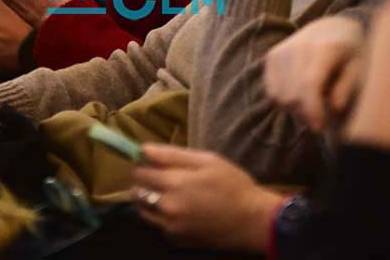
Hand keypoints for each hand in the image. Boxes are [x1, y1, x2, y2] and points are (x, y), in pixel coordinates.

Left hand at [131, 144, 284, 251]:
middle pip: (137, 192)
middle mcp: (167, 207)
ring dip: (149, 200)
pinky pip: (158, 224)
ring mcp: (171, 226)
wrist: (252, 221)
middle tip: (161, 177)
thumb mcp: (207, 160)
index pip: (139, 173)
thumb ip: (172, 155)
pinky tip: (180, 209)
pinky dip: (162, 216)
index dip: (143, 164)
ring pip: (144, 210)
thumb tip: (144, 149)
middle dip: (144, 182)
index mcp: (174, 184)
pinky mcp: (177, 239)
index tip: (151, 162)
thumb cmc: (233, 185)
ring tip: (168, 193)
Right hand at [264, 15, 364, 131]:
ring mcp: (282, 50)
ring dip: (295, 110)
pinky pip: (273, 92)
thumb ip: (348, 87)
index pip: (310, 84)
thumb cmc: (352, 54)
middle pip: (292, 94)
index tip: (322, 127)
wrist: (332, 28)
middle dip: (306, 114)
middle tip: (323, 119)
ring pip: (280, 96)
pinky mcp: (272, 56)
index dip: (313, 110)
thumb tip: (336, 106)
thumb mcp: (360, 69)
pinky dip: (285, 102)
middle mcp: (298, 46)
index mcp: (325, 48)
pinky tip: (302, 98)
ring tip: (314, 106)